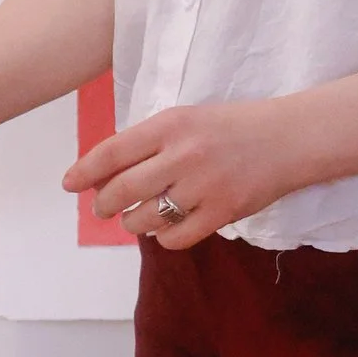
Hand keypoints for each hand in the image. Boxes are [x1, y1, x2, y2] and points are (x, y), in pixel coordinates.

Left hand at [66, 97, 304, 247]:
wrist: (288, 139)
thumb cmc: (232, 127)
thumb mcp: (188, 118)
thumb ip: (150, 141)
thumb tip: (105, 171)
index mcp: (171, 125)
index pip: (113, 152)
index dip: (85, 171)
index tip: (69, 184)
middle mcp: (183, 155)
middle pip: (122, 190)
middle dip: (104, 204)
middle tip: (102, 208)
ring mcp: (203, 186)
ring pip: (145, 218)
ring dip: (132, 223)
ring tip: (134, 219)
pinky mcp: (223, 212)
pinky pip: (176, 237)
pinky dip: (163, 238)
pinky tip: (165, 230)